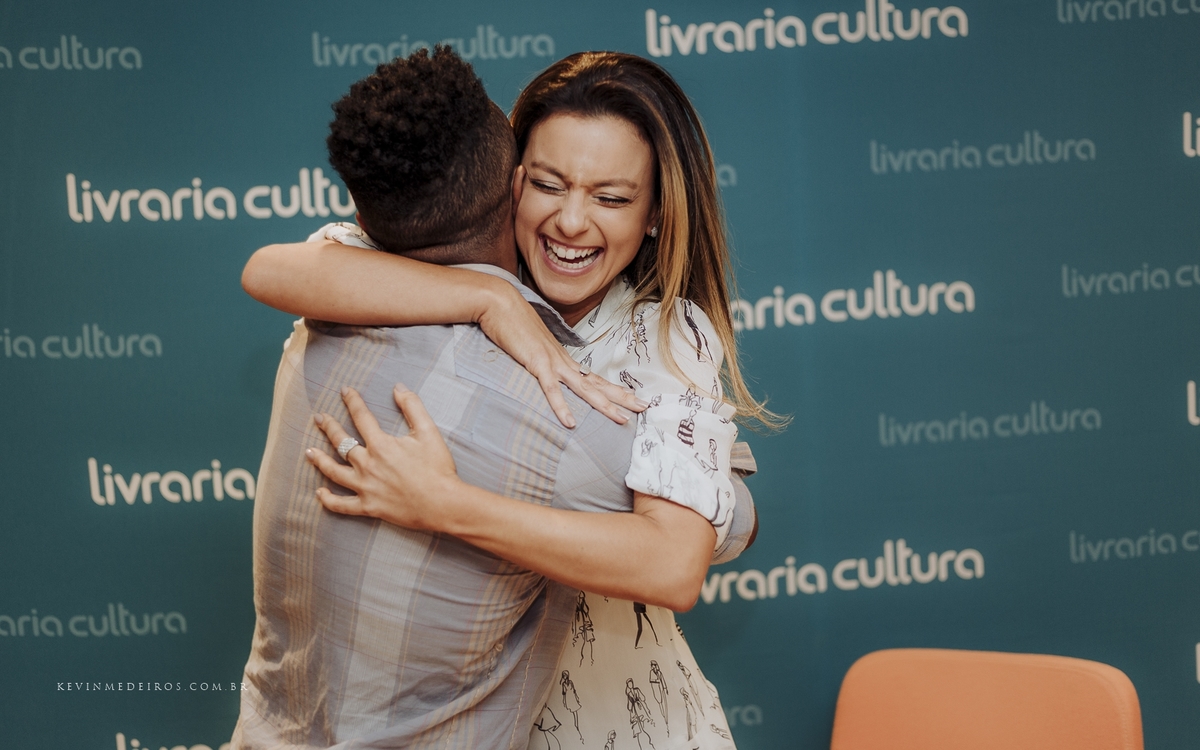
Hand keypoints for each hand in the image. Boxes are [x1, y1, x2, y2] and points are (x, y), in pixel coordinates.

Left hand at [305, 385, 459, 530]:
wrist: (443, 503)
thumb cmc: (437, 468)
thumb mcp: (428, 431)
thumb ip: (412, 406)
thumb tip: (398, 387)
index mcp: (381, 445)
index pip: (361, 417)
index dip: (352, 401)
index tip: (344, 391)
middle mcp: (367, 465)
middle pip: (341, 442)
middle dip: (329, 427)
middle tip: (319, 418)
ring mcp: (365, 487)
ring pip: (334, 472)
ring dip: (319, 460)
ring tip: (308, 452)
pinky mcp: (369, 507)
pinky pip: (342, 505)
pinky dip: (328, 500)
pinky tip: (319, 493)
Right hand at [477, 284, 646, 427]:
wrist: (500, 303)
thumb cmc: (513, 323)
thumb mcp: (530, 346)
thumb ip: (540, 360)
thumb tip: (545, 369)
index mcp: (563, 358)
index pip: (594, 378)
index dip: (613, 389)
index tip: (632, 398)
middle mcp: (563, 361)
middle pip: (598, 383)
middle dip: (622, 397)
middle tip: (644, 408)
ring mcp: (552, 362)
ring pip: (584, 388)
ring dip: (604, 405)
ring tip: (622, 419)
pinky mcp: (536, 364)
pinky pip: (551, 390)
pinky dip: (561, 407)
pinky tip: (571, 423)